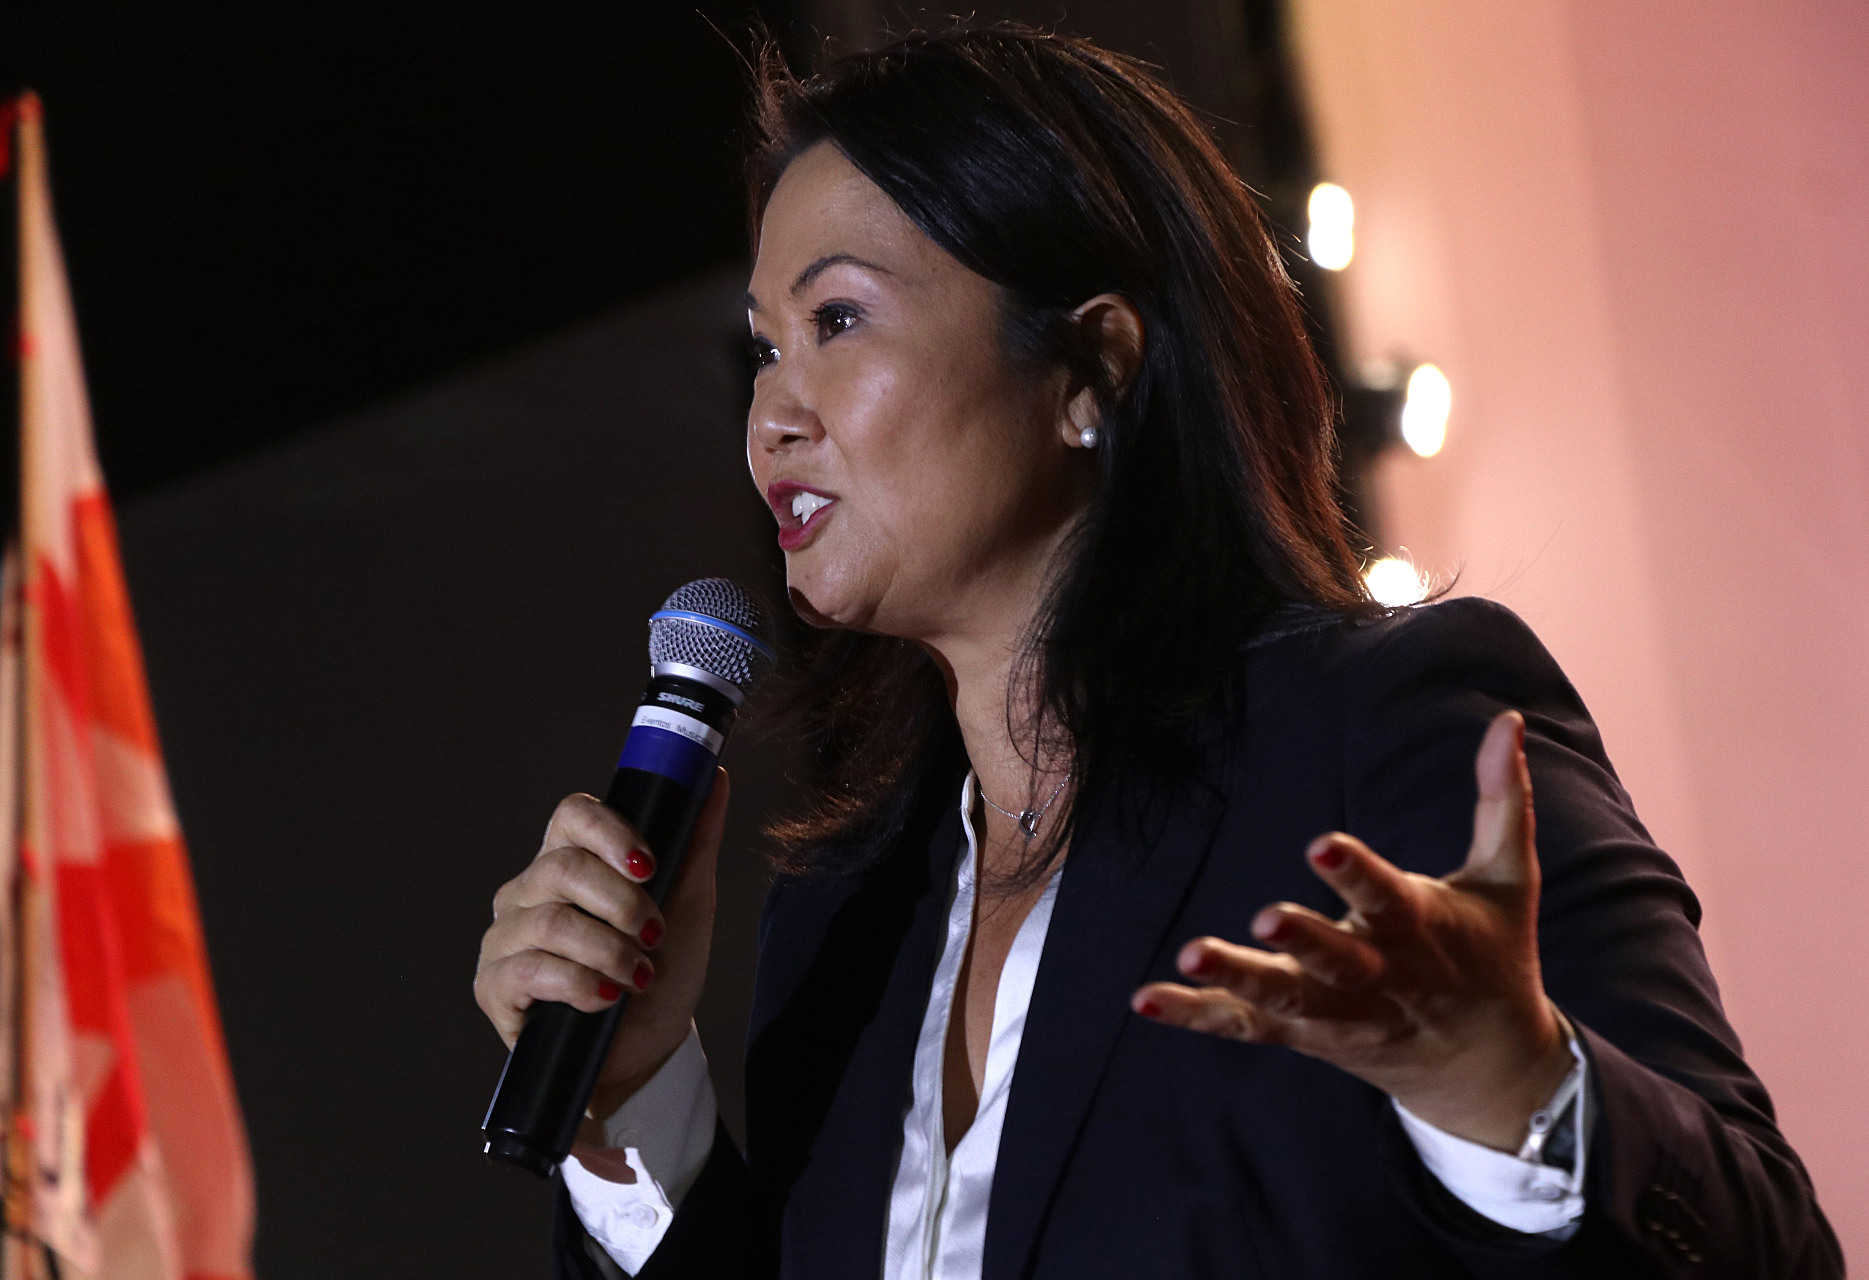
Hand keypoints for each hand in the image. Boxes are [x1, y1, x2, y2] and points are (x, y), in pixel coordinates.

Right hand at [474, 769, 728, 1117]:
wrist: (647, 1051)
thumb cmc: (662, 974)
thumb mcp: (689, 905)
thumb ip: (695, 841)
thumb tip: (715, 778)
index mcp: (570, 861)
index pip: (572, 815)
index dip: (610, 833)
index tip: (650, 865)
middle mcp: (529, 891)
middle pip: (562, 867)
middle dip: (621, 903)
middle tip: (653, 932)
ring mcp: (507, 937)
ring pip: (550, 922)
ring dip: (608, 950)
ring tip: (639, 975)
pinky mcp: (494, 986)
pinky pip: (529, 970)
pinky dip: (579, 983)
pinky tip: (606, 998)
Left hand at [1133, 711, 1572, 1150]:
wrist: (1490, 1070)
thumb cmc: (1493, 954)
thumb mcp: (1507, 879)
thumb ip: (1501, 798)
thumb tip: (1506, 719)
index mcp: (1419, 927)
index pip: (1386, 896)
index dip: (1355, 872)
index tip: (1321, 843)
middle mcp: (1377, 976)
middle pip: (1334, 961)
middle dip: (1303, 941)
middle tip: (1264, 917)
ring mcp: (1338, 1013)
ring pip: (1284, 999)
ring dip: (1237, 980)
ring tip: (1190, 957)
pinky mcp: (1306, 1036)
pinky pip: (1244, 1026)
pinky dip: (1196, 1015)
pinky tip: (1145, 998)